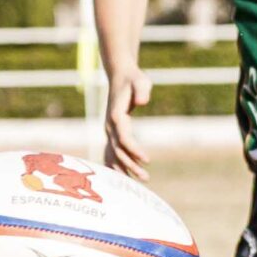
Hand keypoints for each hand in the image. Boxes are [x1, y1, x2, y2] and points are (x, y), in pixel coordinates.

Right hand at [104, 64, 152, 178]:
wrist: (120, 76)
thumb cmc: (133, 79)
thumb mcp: (141, 81)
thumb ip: (142, 91)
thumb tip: (143, 101)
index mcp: (116, 117)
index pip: (124, 138)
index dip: (134, 150)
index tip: (147, 160)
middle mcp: (109, 126)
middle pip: (118, 151)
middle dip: (131, 166)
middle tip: (146, 178)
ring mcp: (109, 130)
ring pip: (112, 154)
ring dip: (123, 169)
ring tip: (139, 181)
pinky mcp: (112, 132)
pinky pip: (111, 152)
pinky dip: (115, 165)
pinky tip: (122, 178)